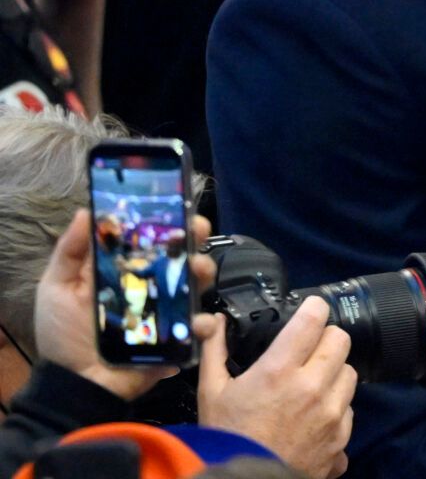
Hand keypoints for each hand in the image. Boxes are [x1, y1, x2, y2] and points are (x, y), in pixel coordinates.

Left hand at [34, 210, 212, 399]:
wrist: (75, 384)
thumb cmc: (64, 335)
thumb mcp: (56, 289)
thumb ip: (69, 252)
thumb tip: (85, 211)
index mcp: (124, 269)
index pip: (149, 237)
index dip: (165, 219)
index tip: (175, 205)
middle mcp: (150, 285)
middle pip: (180, 254)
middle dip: (194, 237)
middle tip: (196, 231)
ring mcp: (167, 311)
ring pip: (196, 284)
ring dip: (203, 271)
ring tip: (196, 271)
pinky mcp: (177, 338)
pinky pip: (199, 327)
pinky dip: (204, 323)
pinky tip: (197, 321)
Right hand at [198, 295, 355, 478]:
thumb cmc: (226, 438)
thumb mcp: (212, 392)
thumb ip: (215, 350)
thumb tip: (214, 321)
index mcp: (280, 370)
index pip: (314, 318)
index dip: (313, 309)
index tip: (309, 311)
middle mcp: (312, 387)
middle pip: (340, 340)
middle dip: (326, 339)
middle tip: (309, 350)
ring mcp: (331, 413)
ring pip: (349, 373)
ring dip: (333, 373)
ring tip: (310, 385)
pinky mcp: (341, 436)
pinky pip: (349, 408)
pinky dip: (336, 407)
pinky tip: (313, 415)